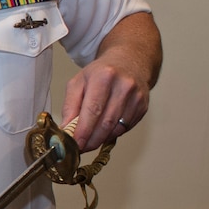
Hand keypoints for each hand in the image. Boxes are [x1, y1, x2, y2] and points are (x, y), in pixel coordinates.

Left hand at [61, 13, 160, 151]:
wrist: (129, 61)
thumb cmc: (100, 72)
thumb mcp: (78, 82)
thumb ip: (70, 106)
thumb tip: (66, 130)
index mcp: (104, 77)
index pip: (93, 110)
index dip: (83, 131)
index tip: (75, 144)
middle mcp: (124, 86)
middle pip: (106, 123)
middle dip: (91, 140)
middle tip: (80, 147)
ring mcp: (136, 97)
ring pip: (116, 129)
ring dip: (101, 139)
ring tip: (90, 139)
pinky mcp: (143, 106)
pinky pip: (125, 128)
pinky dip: (112, 133)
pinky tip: (104, 130)